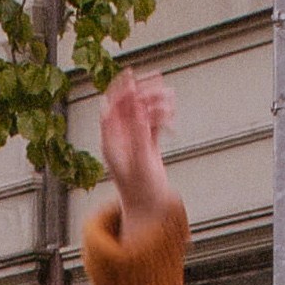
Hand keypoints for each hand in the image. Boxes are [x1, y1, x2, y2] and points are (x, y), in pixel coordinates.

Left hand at [99, 72, 178, 233]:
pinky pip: (154, 124)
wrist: (151, 212)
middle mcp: (120, 139)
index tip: (131, 73)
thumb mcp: (139, 158)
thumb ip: (137, 130)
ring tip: (172, 100)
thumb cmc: (141, 190)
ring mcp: (134, 142)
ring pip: (144, 113)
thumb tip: (136, 104)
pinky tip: (173, 117)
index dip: (120, 88)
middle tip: (158, 78)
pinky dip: (164, 118)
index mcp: (110, 141)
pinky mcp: (148, 146)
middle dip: (143, 92)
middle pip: (128, 106)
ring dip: (157, 104)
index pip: (111, 107)